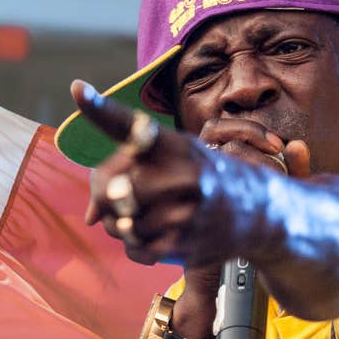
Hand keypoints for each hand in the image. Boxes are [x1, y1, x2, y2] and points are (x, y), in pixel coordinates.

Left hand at [71, 80, 306, 266]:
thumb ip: (128, 172)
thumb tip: (90, 218)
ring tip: (150, 215)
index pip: (131, 125)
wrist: (261, 210)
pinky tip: (157, 234)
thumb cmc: (206, 175)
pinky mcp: (187, 242)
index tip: (76, 89)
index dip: (100, 108)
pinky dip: (137, 246)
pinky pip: (135, 249)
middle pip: (113, 189)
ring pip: (121, 224)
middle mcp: (182, 174)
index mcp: (175, 144)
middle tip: (122, 196)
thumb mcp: (179, 155)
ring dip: (124, 225)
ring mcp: (186, 211)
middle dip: (108, 196)